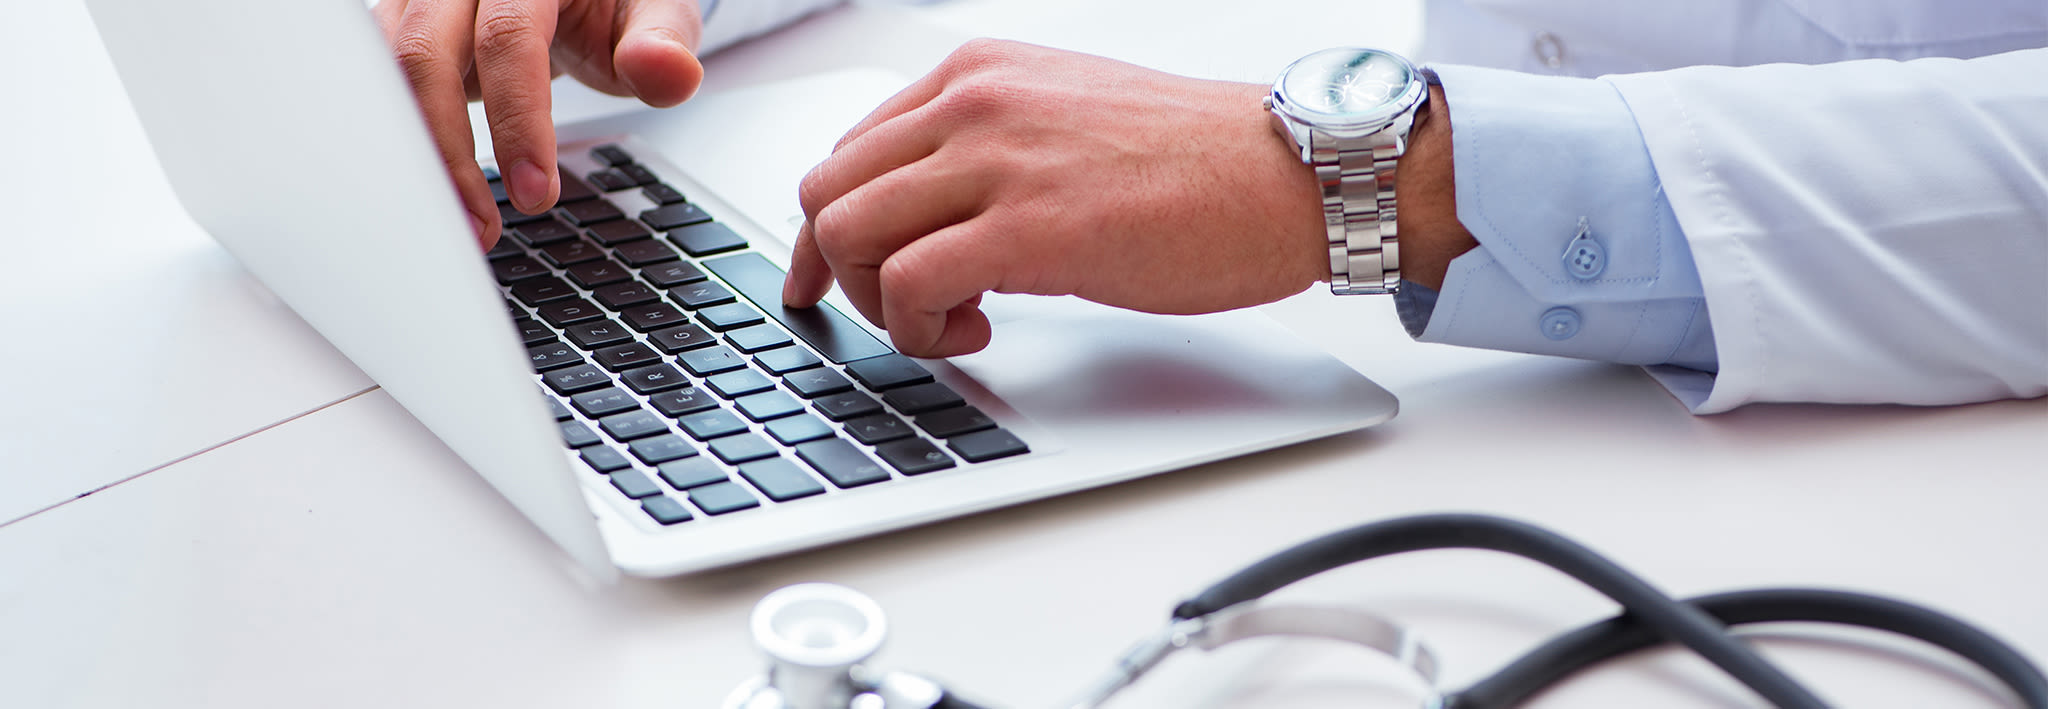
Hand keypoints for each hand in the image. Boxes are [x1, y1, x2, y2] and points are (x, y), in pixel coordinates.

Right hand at [372, 0, 706, 246]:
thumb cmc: (610, 3)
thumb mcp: (653, 14)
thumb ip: (662, 43)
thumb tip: (670, 72)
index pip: (509, 37)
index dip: (519, 118)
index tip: (536, 192)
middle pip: (426, 53)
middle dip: (450, 150)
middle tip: (482, 226)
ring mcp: (420, 0)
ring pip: (386, 71)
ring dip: (414, 153)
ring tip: (451, 220)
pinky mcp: (397, 27)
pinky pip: (374, 83)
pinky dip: (393, 142)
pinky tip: (419, 191)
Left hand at [784, 40, 1331, 357]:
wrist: (1286, 173)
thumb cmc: (1196, 160)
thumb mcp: (1065, 120)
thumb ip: (988, 149)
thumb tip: (928, 215)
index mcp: (977, 73)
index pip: (850, 151)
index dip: (831, 230)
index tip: (832, 276)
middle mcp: (972, 103)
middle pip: (829, 192)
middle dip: (843, 270)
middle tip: (898, 313)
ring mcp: (995, 161)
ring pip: (847, 233)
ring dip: (879, 303)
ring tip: (951, 322)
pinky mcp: (1026, 227)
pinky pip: (906, 284)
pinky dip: (921, 329)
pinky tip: (977, 333)